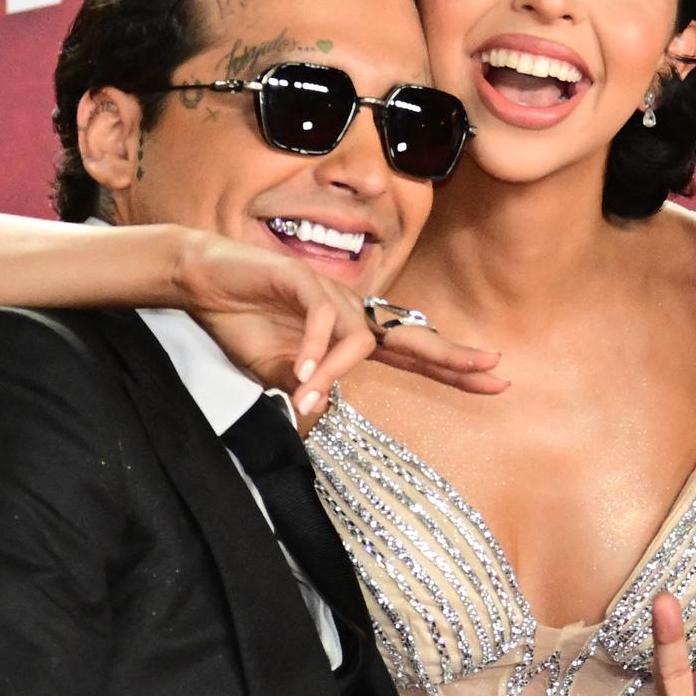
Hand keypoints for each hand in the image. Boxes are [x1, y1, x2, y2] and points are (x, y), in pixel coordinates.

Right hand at [166, 231, 502, 418]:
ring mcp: (329, 293)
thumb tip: (315, 416)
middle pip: (410, 335)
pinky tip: (299, 371)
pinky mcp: (301, 279)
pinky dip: (313, 347)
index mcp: (351, 332)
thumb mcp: (276, 372)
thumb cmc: (241, 322)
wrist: (201, 282)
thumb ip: (303, 390)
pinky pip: (321, 317)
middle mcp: (351, 311)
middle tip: (494, 368)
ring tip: (304, 399)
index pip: (411, 351)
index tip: (493, 380)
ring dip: (330, 374)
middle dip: (451, 355)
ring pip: (354, 340)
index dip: (451, 366)